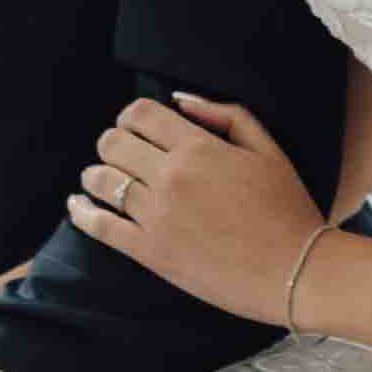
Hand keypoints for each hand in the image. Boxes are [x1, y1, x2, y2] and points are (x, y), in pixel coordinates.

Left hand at [68, 93, 321, 318]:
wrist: (296, 272)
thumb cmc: (288, 208)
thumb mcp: (267, 147)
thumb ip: (224, 114)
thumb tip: (179, 99)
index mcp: (199, 147)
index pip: (139, 114)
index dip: (130, 116)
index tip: (135, 127)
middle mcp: (171, 177)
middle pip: (113, 143)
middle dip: (111, 142)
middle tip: (118, 152)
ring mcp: (157, 216)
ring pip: (102, 180)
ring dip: (96, 174)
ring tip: (98, 177)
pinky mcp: (150, 252)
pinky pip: (100, 225)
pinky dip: (81, 212)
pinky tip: (76, 205)